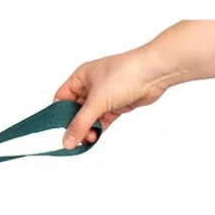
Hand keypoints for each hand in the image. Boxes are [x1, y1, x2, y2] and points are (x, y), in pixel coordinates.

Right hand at [53, 46, 176, 148]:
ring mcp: (104, 95)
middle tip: (76, 138)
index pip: (61, 98)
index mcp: (81, 77)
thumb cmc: (125, 74)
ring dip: (88, 129)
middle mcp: (91, 85)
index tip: (60, 130)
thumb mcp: (97, 102)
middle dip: (75, 125)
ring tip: (89, 139)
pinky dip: (99, 129)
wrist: (155, 72)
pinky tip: (96, 137)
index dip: (59, 114)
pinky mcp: (116, 104)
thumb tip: (66, 142)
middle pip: (75, 110)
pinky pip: (102, 120)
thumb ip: (80, 124)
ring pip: (89, 117)